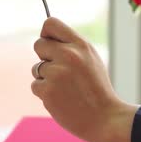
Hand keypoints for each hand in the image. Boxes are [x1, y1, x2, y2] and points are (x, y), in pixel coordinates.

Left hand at [31, 17, 137, 141]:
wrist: (105, 118)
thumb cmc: (97, 88)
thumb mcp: (91, 59)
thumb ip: (72, 47)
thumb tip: (46, 38)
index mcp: (81, 44)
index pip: (50, 23)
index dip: (46, 34)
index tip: (50, 44)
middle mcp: (68, 55)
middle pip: (38, 44)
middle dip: (44, 57)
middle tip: (59, 71)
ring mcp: (56, 73)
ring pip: (36, 68)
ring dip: (45, 77)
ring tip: (65, 88)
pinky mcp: (47, 90)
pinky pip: (35, 85)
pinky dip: (45, 93)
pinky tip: (61, 98)